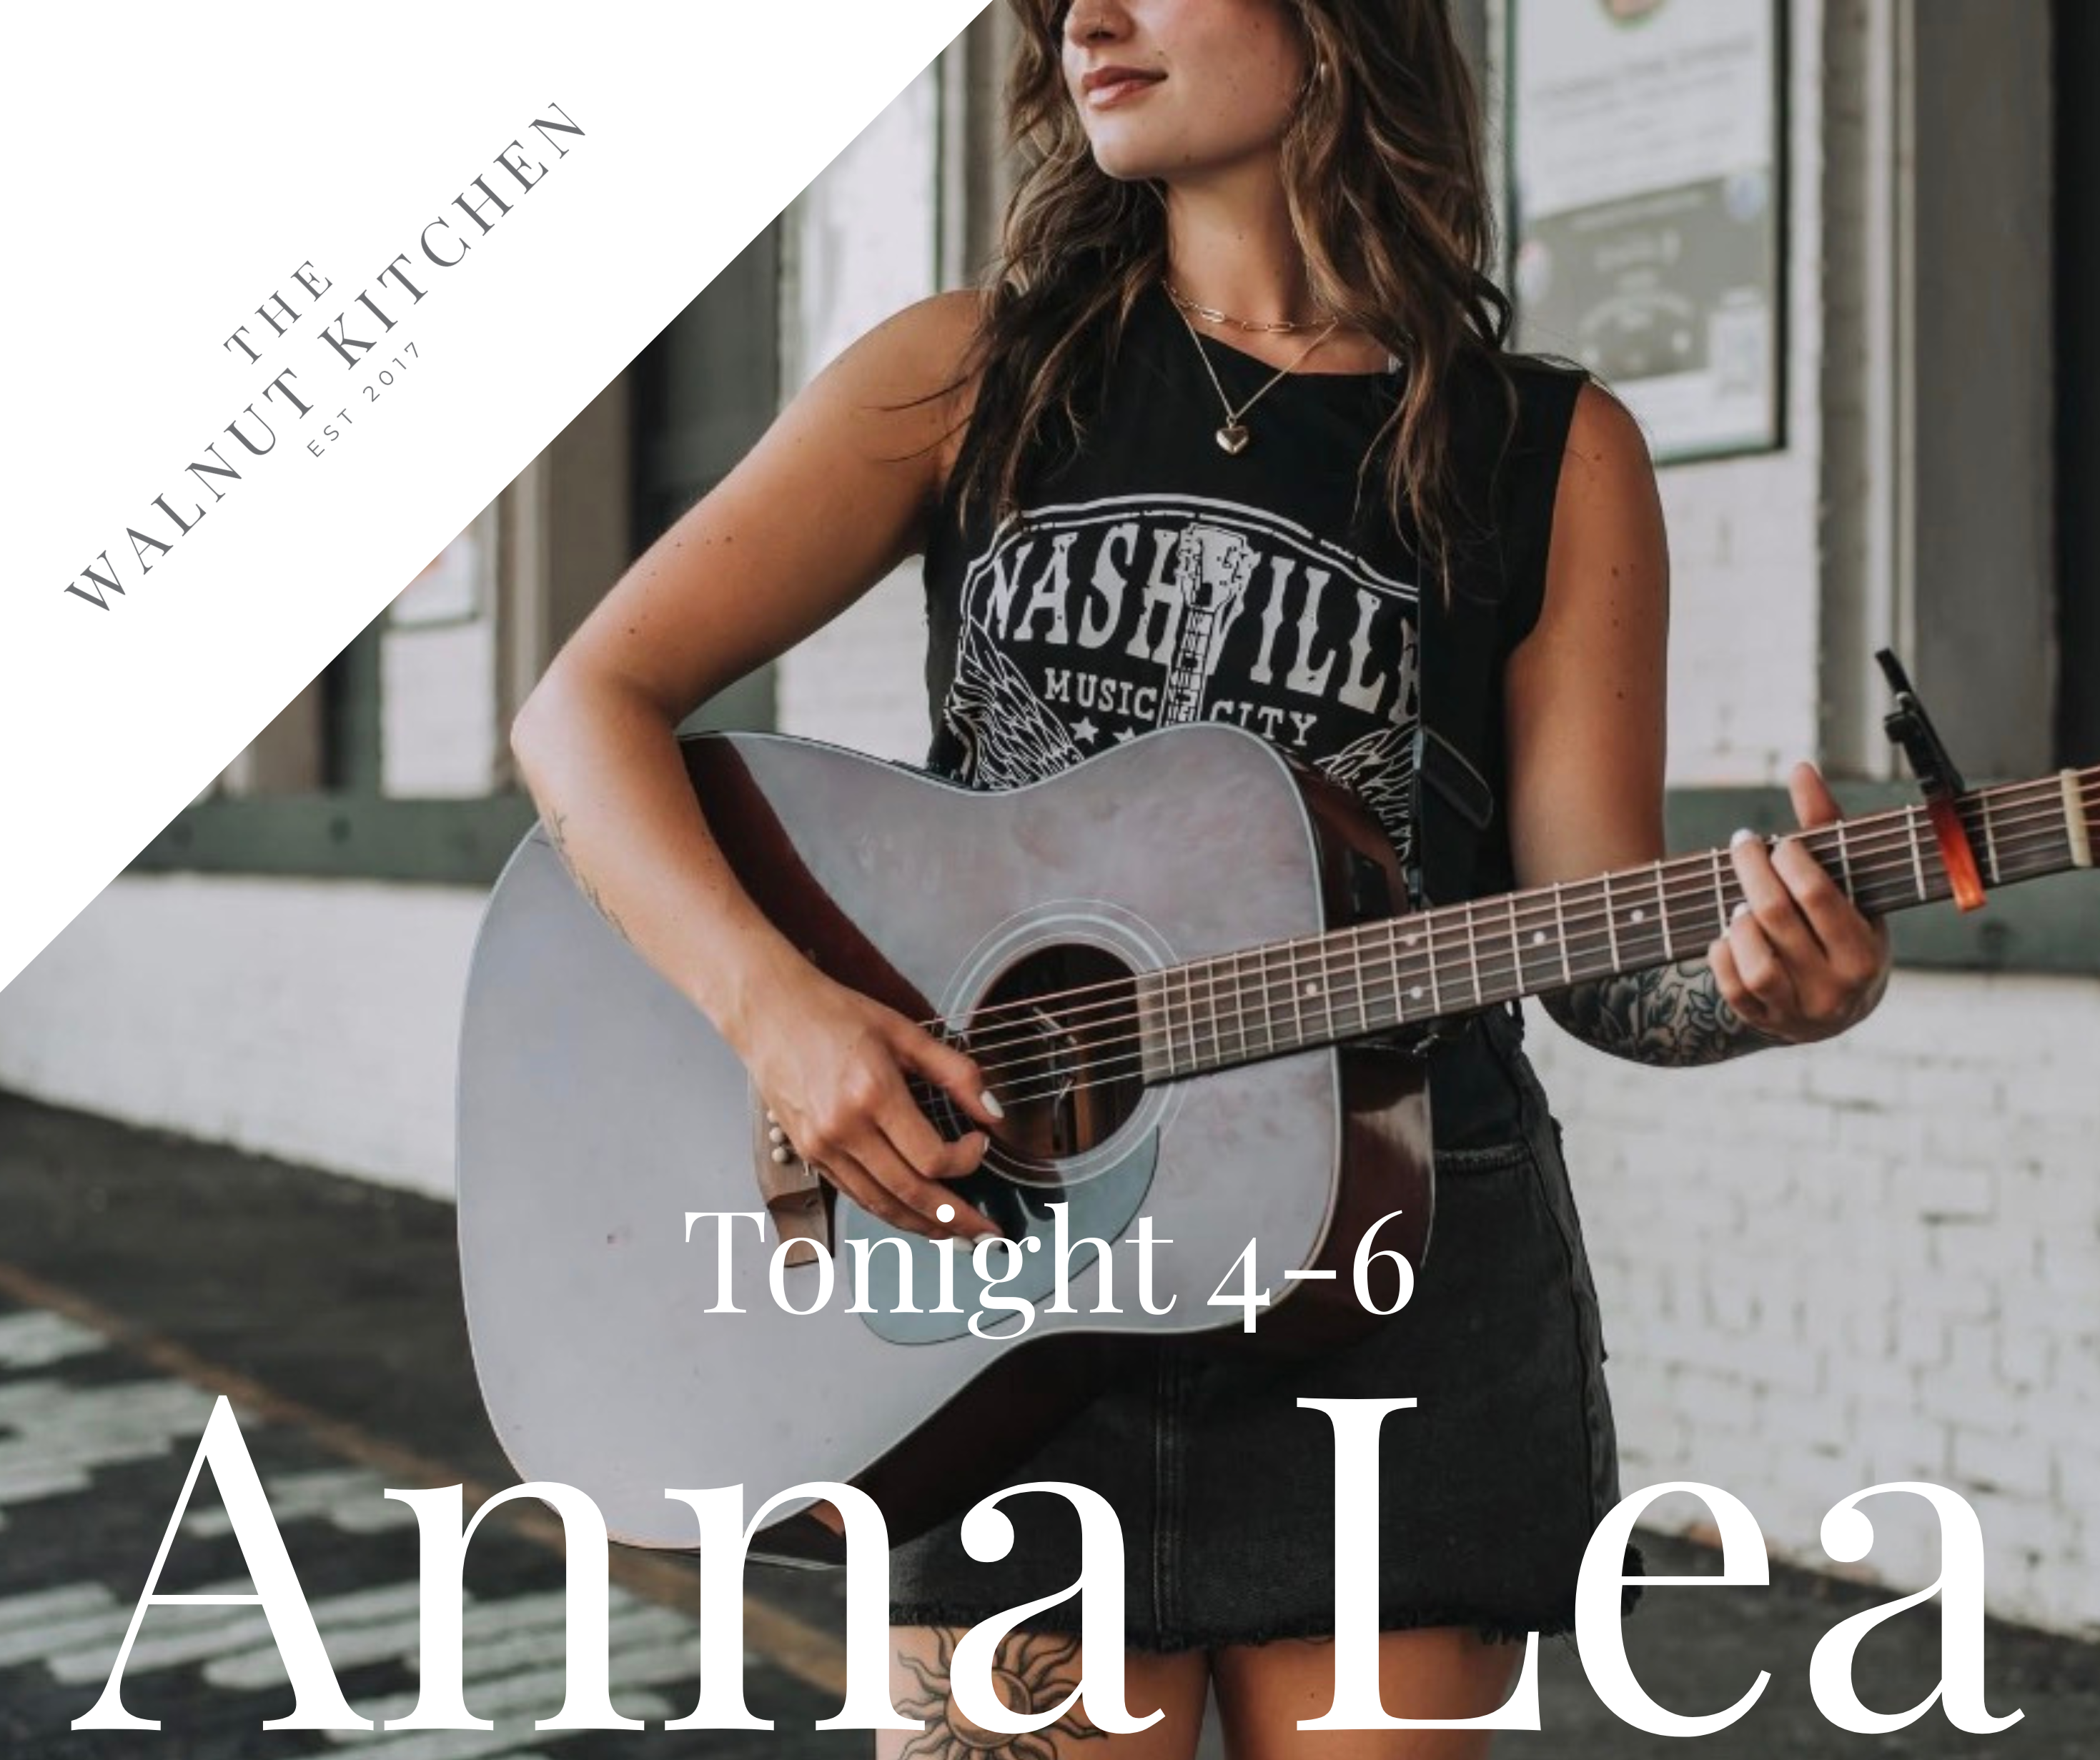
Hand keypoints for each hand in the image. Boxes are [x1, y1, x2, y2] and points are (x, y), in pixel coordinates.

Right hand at [731, 954, 1006, 1241]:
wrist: (770, 1011)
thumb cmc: (835, 1015)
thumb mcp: (905, 1032)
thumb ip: (957, 1073)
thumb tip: (994, 1114)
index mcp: (872, 1094)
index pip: (931, 1157)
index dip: (966, 1160)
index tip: (980, 1144)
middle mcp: (844, 1128)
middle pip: (910, 1193)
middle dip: (955, 1219)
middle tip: (986, 1233)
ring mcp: (822, 1146)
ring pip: (881, 1204)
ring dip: (923, 1226)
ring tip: (955, 1235)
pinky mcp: (809, 1154)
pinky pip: (856, 1194)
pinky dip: (888, 1209)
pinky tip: (912, 1214)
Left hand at [1708, 761, 1892, 1043]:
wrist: (1839, 1006)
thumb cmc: (1845, 928)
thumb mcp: (1853, 886)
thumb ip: (1828, 828)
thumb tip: (1801, 769)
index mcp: (1865, 954)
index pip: (1818, 896)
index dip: (1788, 862)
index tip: (1776, 843)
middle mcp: (1835, 989)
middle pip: (1777, 918)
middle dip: (1752, 872)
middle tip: (1743, 844)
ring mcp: (1798, 1011)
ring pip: (1755, 962)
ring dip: (1739, 922)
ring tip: (1740, 900)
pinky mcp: (1764, 1022)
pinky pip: (1731, 987)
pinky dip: (1722, 954)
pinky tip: (1727, 932)